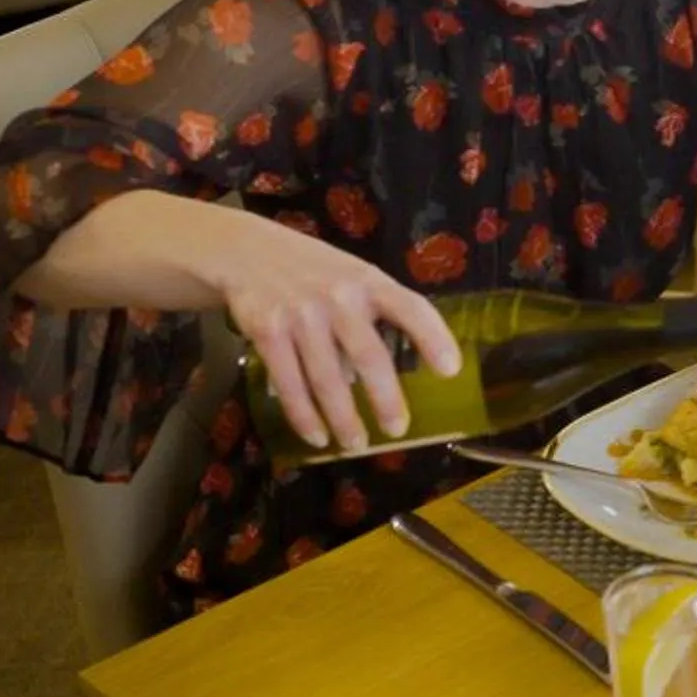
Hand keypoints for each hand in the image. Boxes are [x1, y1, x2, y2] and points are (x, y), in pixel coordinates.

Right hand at [207, 212, 462, 454]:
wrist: (245, 251)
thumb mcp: (351, 277)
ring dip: (344, 419)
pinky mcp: (268, 333)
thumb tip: (377, 380)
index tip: (451, 370)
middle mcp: (338, 296)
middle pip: (369, 355)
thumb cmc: (314, 271)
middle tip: (397, 429)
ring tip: (356, 444)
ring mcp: (301, 315)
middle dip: (385, 398)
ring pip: (328, 379)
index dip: (433, 337)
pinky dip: (304, 416)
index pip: (411, 307)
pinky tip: (317, 437)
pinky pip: (290, 384)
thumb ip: (371, 318)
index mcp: (369, 280)